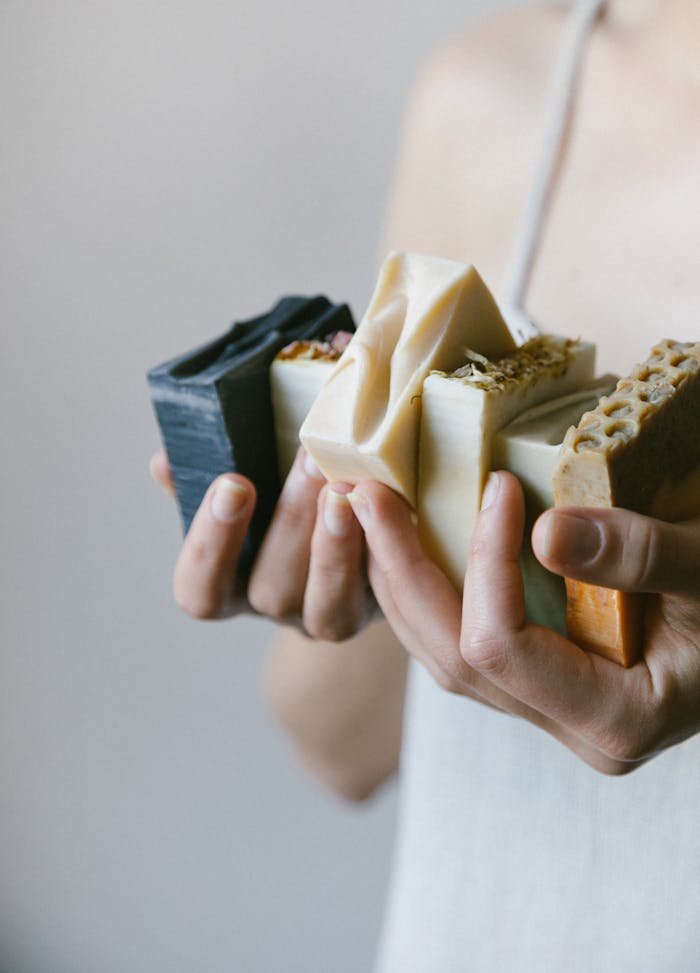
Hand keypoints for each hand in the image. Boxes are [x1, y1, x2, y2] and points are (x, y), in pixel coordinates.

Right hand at [149, 447, 371, 638]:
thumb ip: (199, 479)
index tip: (233, 484)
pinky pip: (381, 591)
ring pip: (328, 604)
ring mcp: (331, 616)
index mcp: (230, 586)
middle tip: (310, 461)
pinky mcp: (383, 606)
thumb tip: (164, 462)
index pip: (200, 591)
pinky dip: (384, 545)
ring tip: (347, 487)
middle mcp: (278, 608)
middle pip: (271, 591)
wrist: (355, 527)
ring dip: (337, 545)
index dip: (212, 544)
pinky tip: (387, 500)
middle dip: (291, 524)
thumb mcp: (240, 490)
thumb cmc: (280, 501)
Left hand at [347, 472, 699, 773]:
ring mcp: (548, 707)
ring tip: (365, 509)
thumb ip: (642, 556)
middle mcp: (568, 726)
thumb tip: (543, 534)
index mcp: (611, 719)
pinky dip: (425, 589)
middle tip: (365, 494)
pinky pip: (460, 640)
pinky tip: (403, 543)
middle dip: (400, 570)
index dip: (486, 564)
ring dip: (396, 580)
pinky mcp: (539, 677)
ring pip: (440, 655)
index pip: (503, 648)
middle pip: (451, 658)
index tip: (497, 485)